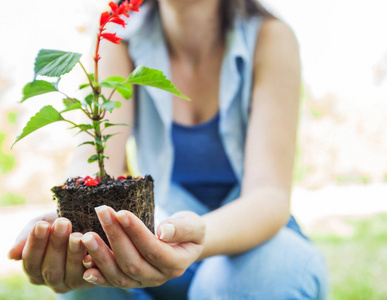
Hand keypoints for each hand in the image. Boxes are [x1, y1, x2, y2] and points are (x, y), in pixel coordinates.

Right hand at [8, 214, 93, 292]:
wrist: (89, 222)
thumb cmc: (62, 223)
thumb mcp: (45, 223)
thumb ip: (27, 236)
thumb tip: (11, 255)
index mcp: (35, 269)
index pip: (31, 261)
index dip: (36, 243)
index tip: (42, 225)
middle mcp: (52, 280)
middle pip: (50, 268)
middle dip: (56, 244)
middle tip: (63, 223)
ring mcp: (71, 282)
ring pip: (70, 273)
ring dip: (73, 253)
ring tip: (77, 235)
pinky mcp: (92, 280)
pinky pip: (91, 276)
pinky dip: (91, 264)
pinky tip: (91, 253)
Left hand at [81, 206, 204, 287]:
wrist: (184, 243)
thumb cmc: (188, 229)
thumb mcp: (193, 224)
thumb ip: (183, 228)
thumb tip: (164, 231)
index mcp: (176, 263)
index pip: (153, 248)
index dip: (136, 232)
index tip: (121, 212)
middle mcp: (158, 277)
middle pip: (133, 262)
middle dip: (115, 236)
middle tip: (102, 212)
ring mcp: (143, 282)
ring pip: (119, 275)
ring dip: (101, 256)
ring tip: (86, 236)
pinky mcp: (131, 281)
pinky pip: (112, 282)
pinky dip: (97, 275)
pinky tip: (84, 263)